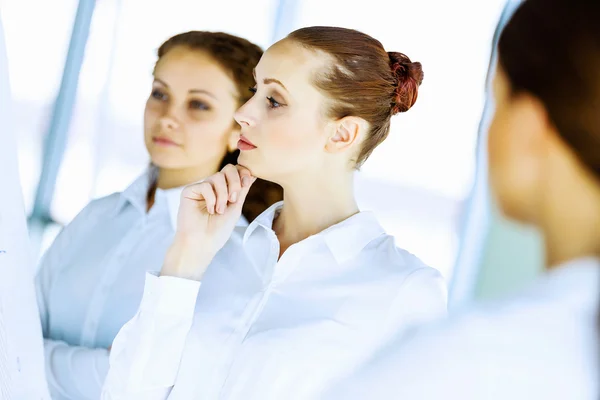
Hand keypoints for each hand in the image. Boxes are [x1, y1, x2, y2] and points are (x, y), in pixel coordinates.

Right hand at [161, 164, 255, 280]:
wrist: (202, 243)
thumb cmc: (218, 230)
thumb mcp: (235, 207)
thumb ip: (242, 190)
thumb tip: (252, 174)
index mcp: (224, 190)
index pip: (235, 171)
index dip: (243, 173)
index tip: (247, 183)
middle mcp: (213, 187)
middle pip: (228, 169)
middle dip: (235, 183)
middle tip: (233, 200)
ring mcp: (201, 188)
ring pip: (217, 177)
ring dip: (223, 195)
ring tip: (219, 211)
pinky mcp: (189, 191)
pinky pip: (205, 185)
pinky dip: (211, 199)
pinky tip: (209, 211)